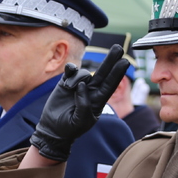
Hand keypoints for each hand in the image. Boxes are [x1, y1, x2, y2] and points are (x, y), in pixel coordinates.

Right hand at [29, 45, 129, 162]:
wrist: (53, 129)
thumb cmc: (70, 129)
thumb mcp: (80, 121)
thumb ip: (84, 105)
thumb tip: (82, 85)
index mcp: (97, 101)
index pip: (110, 85)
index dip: (117, 73)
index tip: (124, 61)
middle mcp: (90, 91)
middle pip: (103, 73)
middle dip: (111, 60)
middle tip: (118, 48)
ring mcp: (78, 86)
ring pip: (84, 73)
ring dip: (79, 76)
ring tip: (70, 88)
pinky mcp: (66, 83)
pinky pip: (71, 71)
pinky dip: (71, 69)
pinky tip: (70, 70)